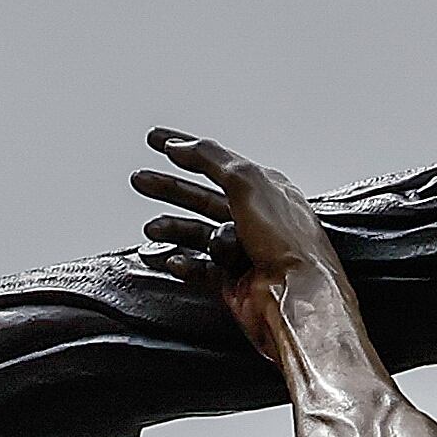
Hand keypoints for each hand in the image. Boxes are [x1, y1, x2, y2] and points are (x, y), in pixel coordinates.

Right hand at [131, 130, 334, 364]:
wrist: (296, 296)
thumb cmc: (289, 243)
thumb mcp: (248, 184)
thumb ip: (213, 160)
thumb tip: (183, 145)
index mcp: (267, 191)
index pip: (219, 163)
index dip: (187, 149)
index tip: (156, 140)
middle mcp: (257, 220)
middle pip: (203, 197)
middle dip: (170, 188)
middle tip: (140, 180)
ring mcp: (245, 252)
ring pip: (197, 234)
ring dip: (173, 229)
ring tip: (152, 228)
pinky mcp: (235, 281)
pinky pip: (200, 268)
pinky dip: (184, 262)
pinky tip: (173, 260)